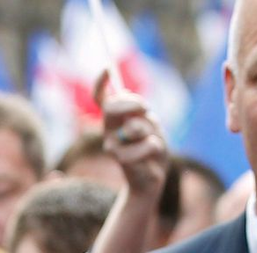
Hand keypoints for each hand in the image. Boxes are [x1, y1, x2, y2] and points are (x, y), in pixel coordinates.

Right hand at [94, 74, 167, 199]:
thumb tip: (130, 102)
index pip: (100, 99)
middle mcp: (108, 133)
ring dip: (151, 130)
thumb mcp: (150, 125)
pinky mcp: (123, 162)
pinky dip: (156, 147)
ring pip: (135, 126)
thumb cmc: (151, 149)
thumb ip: (140, 114)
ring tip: (153, 142)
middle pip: (111, 108)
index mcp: (113, 121)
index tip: (106, 68)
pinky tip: (154, 156)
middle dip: (131, 103)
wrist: (150, 180)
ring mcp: (113, 148)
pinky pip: (147, 144)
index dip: (100, 83)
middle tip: (146, 107)